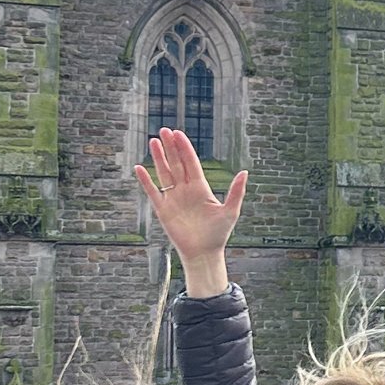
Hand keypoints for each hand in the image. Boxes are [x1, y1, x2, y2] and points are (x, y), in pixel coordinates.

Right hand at [133, 128, 246, 297]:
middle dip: (171, 147)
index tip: (178, 134)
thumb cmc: (218, 234)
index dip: (185, 148)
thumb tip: (245, 172)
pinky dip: (146, 181)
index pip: (191, 163)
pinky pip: (153, 192)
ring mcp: (174, 198)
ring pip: (164, 173)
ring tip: (153, 141)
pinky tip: (140, 168)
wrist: (204, 254)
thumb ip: (236, 191)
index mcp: (201, 188)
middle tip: (164, 130)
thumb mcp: (230, 211)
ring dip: (159, 158)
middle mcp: (186, 190)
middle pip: (176, 164)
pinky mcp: (163, 210)